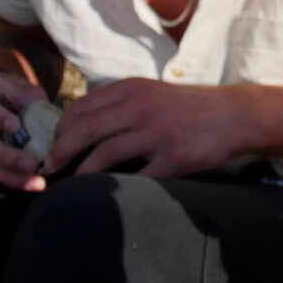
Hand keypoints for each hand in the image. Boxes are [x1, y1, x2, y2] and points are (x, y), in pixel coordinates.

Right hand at [0, 69, 50, 190]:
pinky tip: (29, 183)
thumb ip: (31, 101)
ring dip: (9, 175)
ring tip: (34, 181)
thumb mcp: (22, 87)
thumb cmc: (12, 91)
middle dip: (5, 155)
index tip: (16, 126)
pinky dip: (9, 179)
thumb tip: (45, 123)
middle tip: (31, 164)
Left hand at [43, 78, 251, 178]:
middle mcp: (142, 107)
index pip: (81, 108)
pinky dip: (117, 187)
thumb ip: (118, 103)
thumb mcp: (150, 92)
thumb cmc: (186, 107)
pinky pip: (136, 177)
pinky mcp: (174, 158)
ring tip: (72, 183)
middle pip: (86, 130)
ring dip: (82, 173)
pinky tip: (108, 193)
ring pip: (104, 154)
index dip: (60, 129)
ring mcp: (158, 132)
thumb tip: (76, 126)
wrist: (233, 115)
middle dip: (61, 152)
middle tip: (50, 168)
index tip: (52, 145)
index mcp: (132, 89)